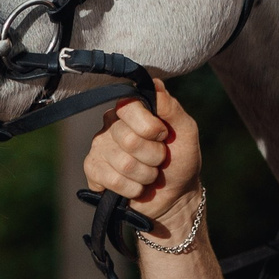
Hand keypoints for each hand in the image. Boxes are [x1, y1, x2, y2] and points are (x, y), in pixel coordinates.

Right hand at [82, 79, 202, 239]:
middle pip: (129, 140)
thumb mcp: (185, 131)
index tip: (164, 136)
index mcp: (131, 109)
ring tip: (149, 174)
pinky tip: (136, 186)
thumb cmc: (180, 159)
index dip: (151, 128)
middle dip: (154, 156)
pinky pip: (112, 180)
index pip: (130, 107)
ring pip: (124, 164)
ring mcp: (99, 147)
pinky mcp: (93, 170)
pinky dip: (133, 188)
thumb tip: (155, 83)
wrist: (175, 194)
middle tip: (158, 160)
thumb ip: (171, 108)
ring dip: (146, 175)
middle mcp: (111, 124)